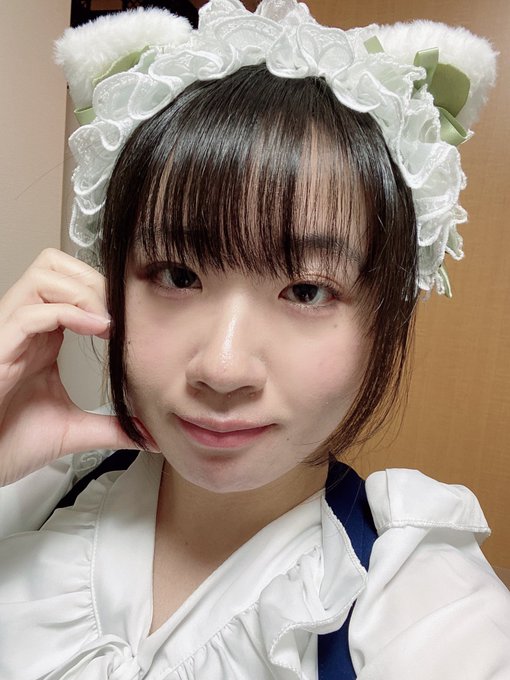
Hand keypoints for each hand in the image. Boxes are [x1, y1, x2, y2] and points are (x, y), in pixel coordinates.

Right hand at [0, 248, 139, 485]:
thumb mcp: (74, 430)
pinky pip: (30, 313)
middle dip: (93, 279)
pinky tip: (96, 330)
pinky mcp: (0, 350)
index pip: (69, 283)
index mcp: (42, 338)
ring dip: (83, 292)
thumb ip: (111, 426)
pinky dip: (68, 313)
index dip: (101, 288)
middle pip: (54, 265)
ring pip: (42, 277)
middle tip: (117, 311)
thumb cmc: (10, 443)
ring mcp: (10, 335)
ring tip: (106, 323)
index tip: (129, 316)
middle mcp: (26, 328)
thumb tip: (148, 434)